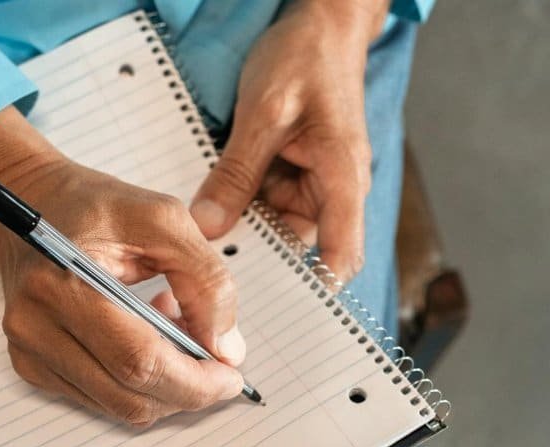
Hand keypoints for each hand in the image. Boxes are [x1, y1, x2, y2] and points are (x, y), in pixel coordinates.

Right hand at [0, 108, 245, 426]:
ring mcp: (28, 349)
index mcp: (63, 282)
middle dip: (187, 393)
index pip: (137, 360)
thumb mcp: (163, 220)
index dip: (193, 381)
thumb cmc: (92, 205)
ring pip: (117, 407)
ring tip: (176, 337)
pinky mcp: (30, 364)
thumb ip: (206, 280)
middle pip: (128, 395)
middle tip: (220, 371)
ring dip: (163, 388)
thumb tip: (227, 348)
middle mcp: (35, 323)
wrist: (30, 203)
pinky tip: (145, 341)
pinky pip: (100, 400)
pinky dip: (136, 385)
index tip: (231, 376)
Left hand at [191, 0, 387, 282]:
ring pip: (274, 228)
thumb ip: (236, 173)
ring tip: (206, 234)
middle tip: (213, 278)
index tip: (280, 314)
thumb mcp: (262, 113)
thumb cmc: (305, 59)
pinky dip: (239, 206)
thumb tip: (209, 227)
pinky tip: (210, 207)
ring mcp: (312, 185)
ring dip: (244, 230)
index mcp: (344, 178)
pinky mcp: (291, 176)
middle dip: (259, 259)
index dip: (315, 290)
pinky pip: (262, 205)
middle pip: (299, 248)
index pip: (342, 253)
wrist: (318, 25)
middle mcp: (334, 191)